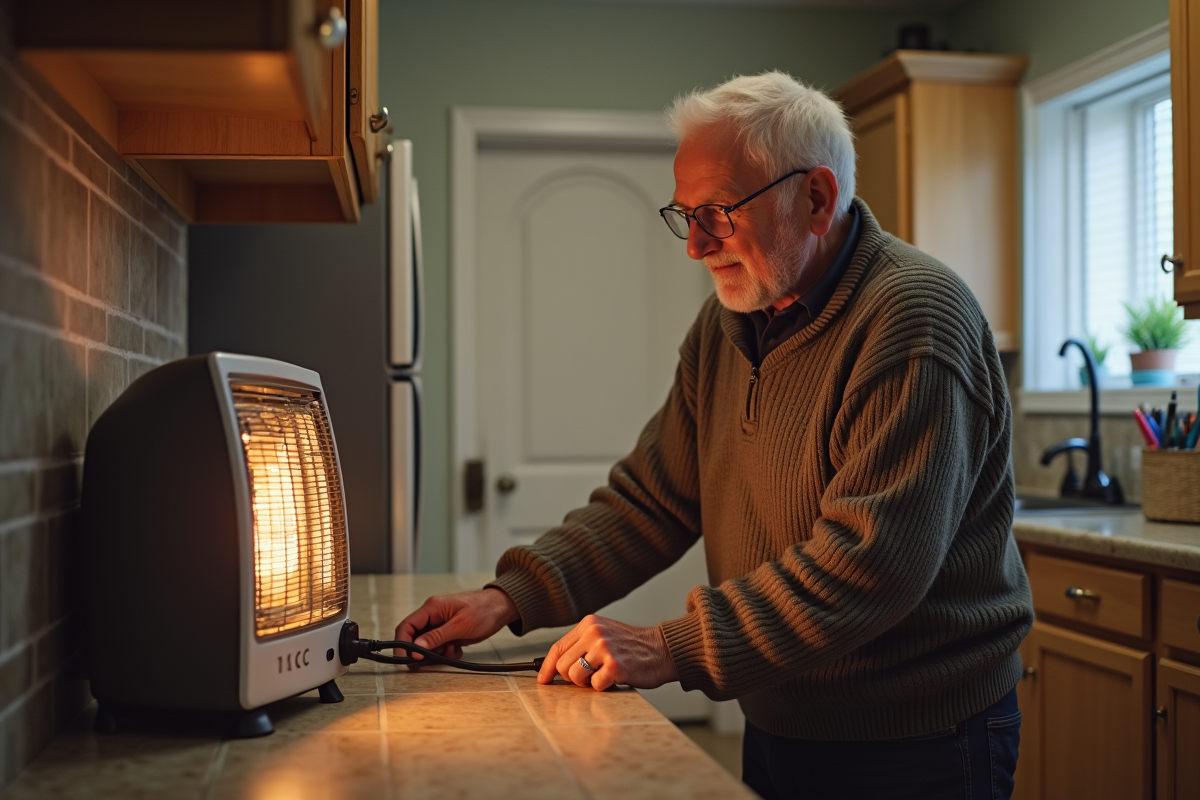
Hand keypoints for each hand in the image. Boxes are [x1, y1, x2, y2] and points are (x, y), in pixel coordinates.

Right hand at [394, 588, 519, 660]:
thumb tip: (416, 647)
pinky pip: (438, 647)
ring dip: (435, 653)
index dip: (403, 644)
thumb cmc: (484, 610)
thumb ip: (437, 636)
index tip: (408, 659)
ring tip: (450, 651)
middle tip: (430, 660)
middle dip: (421, 651)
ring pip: (426, 645)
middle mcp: (433, 616)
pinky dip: (445, 653)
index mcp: (432, 608)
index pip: (407, 626)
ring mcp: (440, 625)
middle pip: (414, 637)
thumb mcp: (460, 625)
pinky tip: (456, 650)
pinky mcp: (448, 633)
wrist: (501, 608)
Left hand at [538, 614, 678, 691]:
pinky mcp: (615, 665)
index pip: (558, 647)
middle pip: (562, 666)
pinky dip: (604, 687)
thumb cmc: (632, 647)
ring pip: (575, 676)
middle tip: (589, 676)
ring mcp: (604, 648)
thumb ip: (582, 644)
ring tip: (603, 675)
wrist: (662, 649)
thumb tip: (556, 666)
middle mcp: (594, 633)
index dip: (547, 667)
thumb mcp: (604, 635)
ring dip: (588, 683)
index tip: (543, 680)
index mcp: (589, 624)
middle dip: (572, 678)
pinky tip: (615, 677)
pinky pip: (595, 686)